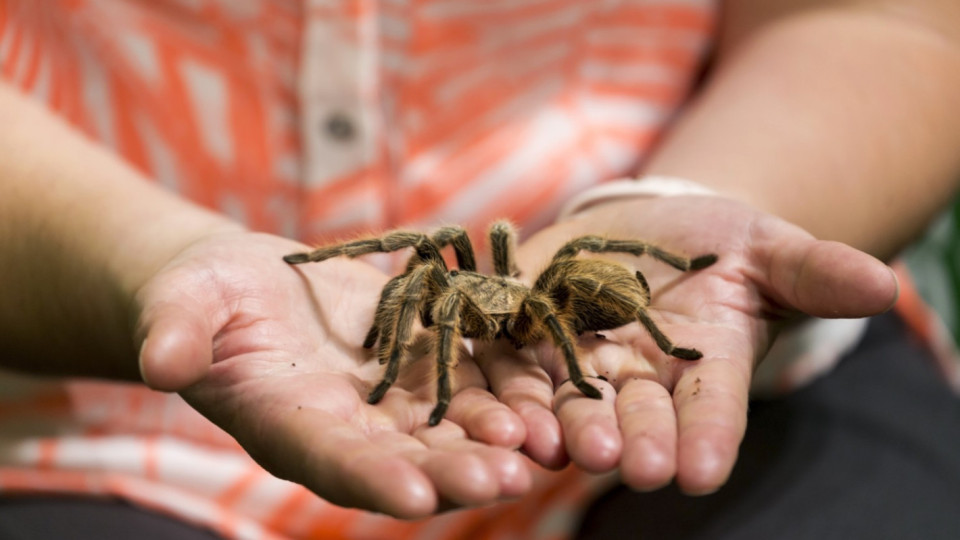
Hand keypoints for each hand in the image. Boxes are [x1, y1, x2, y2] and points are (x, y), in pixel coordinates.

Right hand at [134, 231, 530, 517]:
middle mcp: (346, 427)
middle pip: (405, 460)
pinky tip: (544, 395)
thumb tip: (160, 364)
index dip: (372, 481)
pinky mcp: (417, 362)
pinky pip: (467, 380)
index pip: (330, 462)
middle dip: (455, 472)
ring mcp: (387, 399)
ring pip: (448, 429)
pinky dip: (504, 390)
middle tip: (507, 479)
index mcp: (285, 424)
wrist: (246, 282)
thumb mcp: (180, 304)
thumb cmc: (201, 296)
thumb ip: (175, 334)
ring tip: (543, 444)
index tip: (415, 498)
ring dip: (495, 438)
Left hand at [482, 195, 896, 493]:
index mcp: (702, 366)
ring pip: (568, 403)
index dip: (707, 438)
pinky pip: (511, 364)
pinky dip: (504, 387)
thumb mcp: (769, 249)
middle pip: (634, 417)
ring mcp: (579, 360)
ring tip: (560, 447)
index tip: (703, 470)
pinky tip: (499, 405)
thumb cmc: (721, 245)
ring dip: (563, 427)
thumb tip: (883, 284)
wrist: (650, 227)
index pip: (710, 409)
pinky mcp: (527, 331)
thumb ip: (813, 272)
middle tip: (634, 466)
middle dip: (634, 441)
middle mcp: (640, 379)